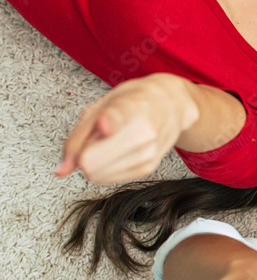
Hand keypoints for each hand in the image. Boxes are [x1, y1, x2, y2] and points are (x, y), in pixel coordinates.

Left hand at [56, 74, 197, 183]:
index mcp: (131, 106)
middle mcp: (144, 132)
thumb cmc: (135, 101)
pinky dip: (104, 168)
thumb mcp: (102, 105)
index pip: (117, 118)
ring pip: (96, 174)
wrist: (172, 106)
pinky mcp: (148, 168)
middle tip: (95, 137)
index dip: (107, 124)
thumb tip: (62, 169)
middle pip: (92, 161)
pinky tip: (115, 151)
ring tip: (110, 141)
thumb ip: (77, 137)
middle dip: (83, 154)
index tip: (105, 125)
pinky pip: (107, 178)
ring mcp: (148, 152)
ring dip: (94, 161)